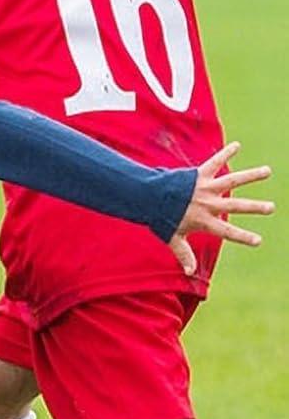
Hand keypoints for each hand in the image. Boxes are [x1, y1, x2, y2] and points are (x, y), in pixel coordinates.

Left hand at [169, 142, 273, 274]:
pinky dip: (225, 152)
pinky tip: (237, 144)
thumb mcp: (172, 238)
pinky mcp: (198, 175)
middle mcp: (207, 203)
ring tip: (267, 171)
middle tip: (271, 207)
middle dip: (254, 207)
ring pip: (232, 180)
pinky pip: (215, 161)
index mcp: (203, 221)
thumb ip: (183, 254)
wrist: (146, 197)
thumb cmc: (160, 219)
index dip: (243, 236)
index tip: (258, 241)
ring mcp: (204, 188)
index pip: (227, 231)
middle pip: (236, 205)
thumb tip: (189, 273)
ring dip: (250, 175)